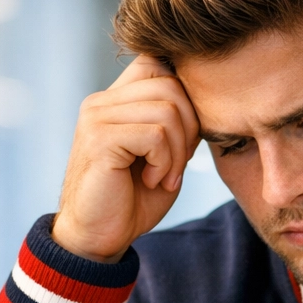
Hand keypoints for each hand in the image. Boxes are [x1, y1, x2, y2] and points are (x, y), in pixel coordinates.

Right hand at [54, 55, 199, 261]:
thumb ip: (175, 122)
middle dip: (189, 127)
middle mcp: (101, 102)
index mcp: (113, 100)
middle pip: (170, 84)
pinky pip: (154, 134)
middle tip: (178, 165)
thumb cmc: (132, 199)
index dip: (184, 98)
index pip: (157, 64)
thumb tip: (204, 96)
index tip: (182, 140)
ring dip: (178, 151)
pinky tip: (153, 180)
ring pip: (167, 109)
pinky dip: (165, 162)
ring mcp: (97, 117)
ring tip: (164, 176)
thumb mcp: (163, 155)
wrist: (99, 238)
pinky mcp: (99, 139)